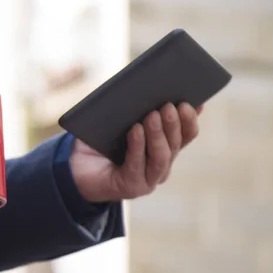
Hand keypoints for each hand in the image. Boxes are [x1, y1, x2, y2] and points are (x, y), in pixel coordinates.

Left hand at [70, 102, 202, 202]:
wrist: (76, 169)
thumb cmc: (99, 141)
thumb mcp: (118, 121)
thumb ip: (134, 108)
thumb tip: (146, 85)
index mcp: (164, 149)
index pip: (185, 135)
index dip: (191, 119)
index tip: (195, 101)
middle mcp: (161, 166)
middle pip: (175, 144)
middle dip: (174, 123)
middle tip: (169, 104)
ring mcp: (148, 179)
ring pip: (161, 156)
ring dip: (158, 134)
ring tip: (153, 114)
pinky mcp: (131, 187)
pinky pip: (137, 164)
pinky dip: (137, 145)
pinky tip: (135, 129)